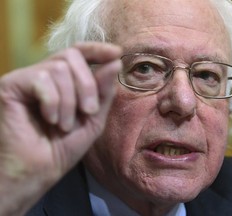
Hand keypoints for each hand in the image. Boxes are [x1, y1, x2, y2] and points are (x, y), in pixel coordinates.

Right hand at [0, 42, 121, 214]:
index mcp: (64, 82)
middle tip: (88, 111)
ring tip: (64, 125)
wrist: (37, 171)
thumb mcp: (93, 119)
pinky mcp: (10, 85)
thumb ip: (103, 91)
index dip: (98, 49)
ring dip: (69, 101)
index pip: (79, 53)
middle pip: (72, 56)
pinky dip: (53, 102)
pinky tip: (50, 119)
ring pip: (59, 68)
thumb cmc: (63, 147)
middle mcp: (44, 75)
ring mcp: (26, 79)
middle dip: (87, 85)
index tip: (117, 53)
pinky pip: (41, 79)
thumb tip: (114, 61)